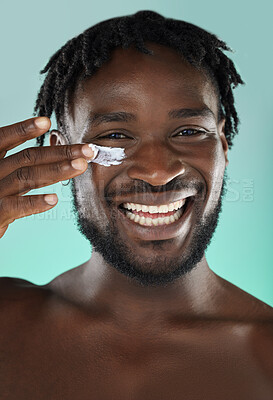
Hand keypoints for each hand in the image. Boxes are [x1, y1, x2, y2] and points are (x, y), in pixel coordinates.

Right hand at [0, 117, 94, 237]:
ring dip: (56, 170)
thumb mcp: (3, 178)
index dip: (24, 129)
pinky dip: (34, 202)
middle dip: (60, 152)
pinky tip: (53, 199)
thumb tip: (55, 151)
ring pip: (26, 177)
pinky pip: (15, 206)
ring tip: (80, 166)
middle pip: (27, 157)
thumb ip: (22, 166)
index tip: (47, 122)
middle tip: (87, 150)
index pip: (5, 139)